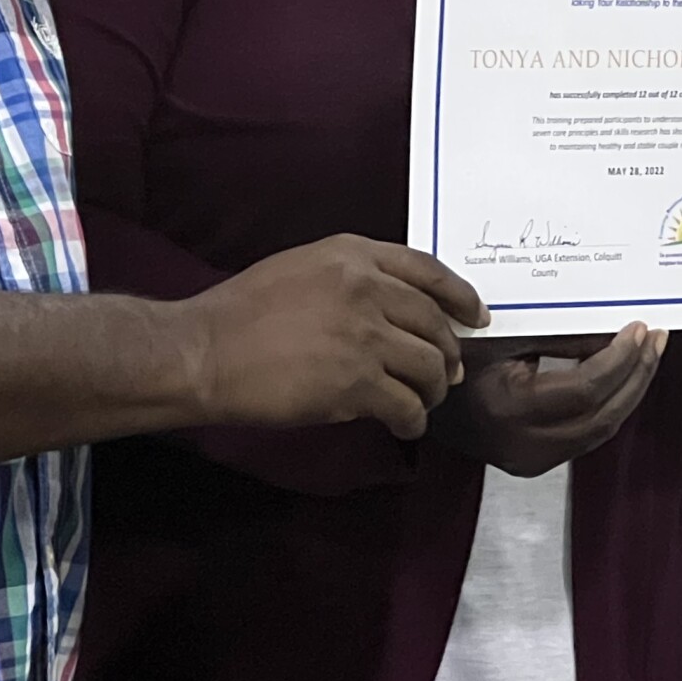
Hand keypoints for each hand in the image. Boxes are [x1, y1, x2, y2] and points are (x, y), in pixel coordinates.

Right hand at [182, 235, 487, 440]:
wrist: (205, 351)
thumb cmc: (240, 313)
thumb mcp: (301, 268)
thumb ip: (351, 278)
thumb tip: (393, 309)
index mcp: (352, 254)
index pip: (427, 269)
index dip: (460, 295)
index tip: (476, 315)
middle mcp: (366, 287)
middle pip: (434, 322)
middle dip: (447, 352)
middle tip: (447, 373)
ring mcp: (364, 335)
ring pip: (429, 366)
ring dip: (432, 390)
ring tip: (422, 403)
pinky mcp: (356, 382)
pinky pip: (406, 405)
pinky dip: (412, 420)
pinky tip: (404, 426)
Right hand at [432, 323, 667, 478]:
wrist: (420, 397)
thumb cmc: (454, 354)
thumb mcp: (502, 336)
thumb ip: (558, 337)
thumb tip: (615, 332)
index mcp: (509, 409)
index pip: (583, 389)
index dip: (618, 360)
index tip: (639, 329)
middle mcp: (522, 445)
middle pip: (601, 416)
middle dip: (636, 376)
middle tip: (656, 339)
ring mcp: (529, 460)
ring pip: (600, 430)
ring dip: (629, 391)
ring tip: (648, 354)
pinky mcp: (534, 463)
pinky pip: (586, 436)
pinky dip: (609, 405)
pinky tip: (623, 377)